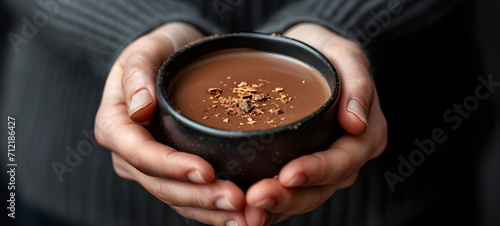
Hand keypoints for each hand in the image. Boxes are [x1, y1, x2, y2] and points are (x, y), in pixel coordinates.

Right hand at [94, 22, 247, 225]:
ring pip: (176, 198)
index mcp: (115, 125)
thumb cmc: (160, 50)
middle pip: (160, 183)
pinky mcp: (171, 171)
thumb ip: (137, 74)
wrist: (173, 56)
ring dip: (209, 211)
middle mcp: (129, 153)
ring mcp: (149, 166)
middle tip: (237, 200)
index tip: (206, 170)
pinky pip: (189, 195)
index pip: (140, 153)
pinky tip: (238, 215)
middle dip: (198, 196)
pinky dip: (211, 209)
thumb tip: (139, 108)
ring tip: (244, 216)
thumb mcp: (145, 50)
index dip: (172, 166)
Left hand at [244, 23, 387, 224]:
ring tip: (247, 213)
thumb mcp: (346, 56)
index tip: (288, 174)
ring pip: (302, 198)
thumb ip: (358, 82)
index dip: (316, 171)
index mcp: (365, 136)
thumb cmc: (325, 54)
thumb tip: (357, 123)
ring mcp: (323, 170)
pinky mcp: (302, 171)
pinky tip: (247, 212)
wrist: (305, 57)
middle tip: (255, 198)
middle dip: (288, 197)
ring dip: (276, 208)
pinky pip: (288, 195)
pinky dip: (270, 207)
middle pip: (320, 188)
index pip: (342, 160)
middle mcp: (345, 159)